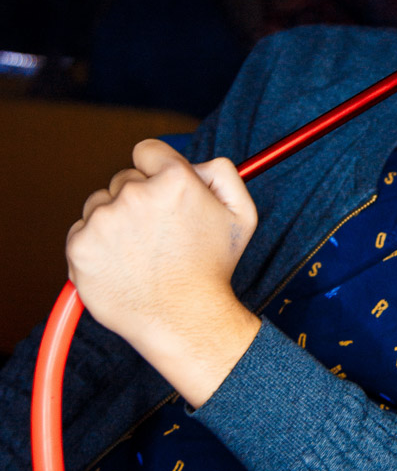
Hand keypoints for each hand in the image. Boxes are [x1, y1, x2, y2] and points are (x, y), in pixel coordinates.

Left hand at [66, 139, 260, 406]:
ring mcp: (104, 220)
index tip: (159, 193)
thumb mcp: (241, 215)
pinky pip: (81, 232)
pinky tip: (121, 265)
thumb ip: (223, 173)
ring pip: (100, 205)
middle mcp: (135, 194)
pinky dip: (96, 247)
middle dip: (138, 201)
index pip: (147, 150)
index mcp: (173, 180)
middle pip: (124, 179)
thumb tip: (197, 162)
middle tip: (157, 235)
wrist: (184, 320)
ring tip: (140, 254)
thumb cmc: (213, 270)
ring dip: (114, 223)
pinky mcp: (81, 246)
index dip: (155, 171)